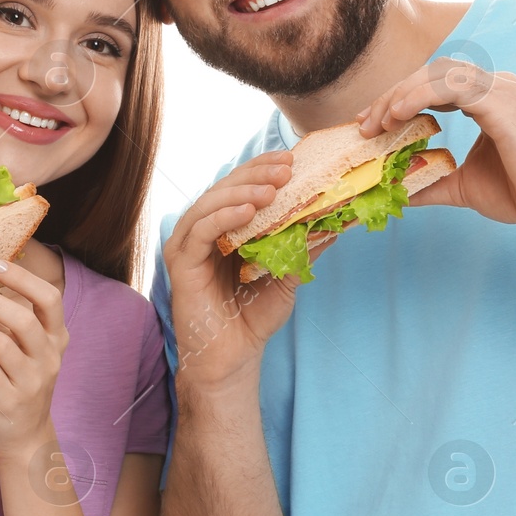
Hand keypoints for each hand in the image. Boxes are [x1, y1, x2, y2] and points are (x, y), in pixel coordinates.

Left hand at [0, 257, 66, 459]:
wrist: (24, 438)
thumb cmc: (19, 384)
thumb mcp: (27, 351)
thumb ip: (11, 321)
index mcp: (57, 339)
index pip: (49, 299)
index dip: (23, 278)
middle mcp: (49, 358)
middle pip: (24, 319)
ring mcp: (32, 381)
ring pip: (1, 344)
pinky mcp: (10, 401)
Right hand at [163, 151, 339, 390]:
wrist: (233, 357)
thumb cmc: (254, 315)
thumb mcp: (287, 274)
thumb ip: (303, 246)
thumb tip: (335, 219)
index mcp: (226, 226)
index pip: (242, 186)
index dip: (264, 168)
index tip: (292, 159)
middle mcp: (204, 229)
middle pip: (226, 187)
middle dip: (257, 174)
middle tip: (286, 167)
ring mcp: (189, 243)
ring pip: (211, 202)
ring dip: (243, 191)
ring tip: (272, 189)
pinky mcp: (181, 262)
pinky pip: (200, 230)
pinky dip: (223, 216)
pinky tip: (248, 212)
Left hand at [355, 58, 515, 235]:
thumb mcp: (462, 185)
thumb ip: (431, 180)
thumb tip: (397, 190)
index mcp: (487, 99)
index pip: (433, 86)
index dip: (399, 99)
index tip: (371, 122)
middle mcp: (494, 86)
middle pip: (430, 74)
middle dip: (392, 96)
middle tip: (365, 123)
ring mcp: (499, 89)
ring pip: (436, 75)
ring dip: (400, 95)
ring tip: (378, 122)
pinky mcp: (500, 101)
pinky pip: (451, 86)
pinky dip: (419, 96)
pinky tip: (399, 115)